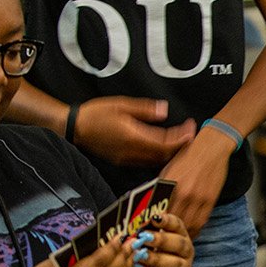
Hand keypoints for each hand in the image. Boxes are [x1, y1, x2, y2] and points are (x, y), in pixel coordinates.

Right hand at [74, 97, 195, 166]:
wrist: (74, 128)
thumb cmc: (96, 114)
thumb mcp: (121, 105)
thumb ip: (145, 110)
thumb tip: (164, 110)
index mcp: (132, 137)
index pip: (165, 142)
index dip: (181, 137)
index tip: (191, 127)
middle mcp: (131, 151)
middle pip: (164, 154)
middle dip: (180, 145)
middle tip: (190, 134)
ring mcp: (127, 158)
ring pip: (156, 160)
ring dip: (171, 152)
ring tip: (182, 140)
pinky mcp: (123, 160)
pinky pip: (147, 161)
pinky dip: (160, 155)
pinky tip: (165, 147)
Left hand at [123, 212, 194, 266]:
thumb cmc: (142, 264)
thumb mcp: (139, 248)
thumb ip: (138, 238)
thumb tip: (130, 230)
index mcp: (178, 238)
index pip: (178, 226)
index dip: (168, 221)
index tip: (154, 218)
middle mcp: (185, 254)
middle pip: (180, 244)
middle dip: (162, 239)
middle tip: (145, 237)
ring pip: (175, 264)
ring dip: (156, 258)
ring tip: (140, 255)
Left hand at [159, 129, 232, 236]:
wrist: (211, 148)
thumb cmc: (187, 157)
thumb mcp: (168, 172)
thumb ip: (160, 190)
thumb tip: (150, 208)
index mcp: (170, 186)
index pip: (159, 212)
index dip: (153, 226)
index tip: (148, 233)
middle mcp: (185, 194)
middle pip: (173, 223)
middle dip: (166, 234)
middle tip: (159, 242)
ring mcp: (199, 198)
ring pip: (188, 226)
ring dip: (180, 236)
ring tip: (173, 242)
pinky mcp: (211, 201)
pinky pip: (201, 222)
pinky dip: (194, 230)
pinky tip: (188, 234)